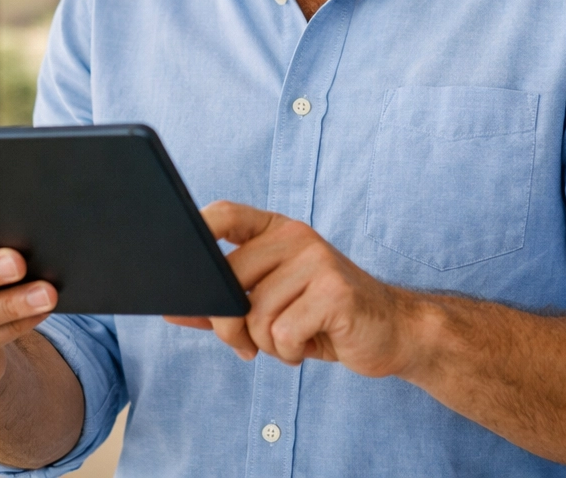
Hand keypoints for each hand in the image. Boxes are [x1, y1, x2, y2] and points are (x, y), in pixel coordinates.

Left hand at [168, 201, 423, 378]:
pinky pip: (282, 333)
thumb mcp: (271, 308)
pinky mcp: (335, 292)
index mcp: (278, 231)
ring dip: (268, 344)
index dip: (196, 229)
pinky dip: (289, 352)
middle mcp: (297, 237)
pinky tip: (309, 346)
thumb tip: (172, 308)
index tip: (175, 258)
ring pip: (255, 314)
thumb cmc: (324, 318)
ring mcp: (318, 261)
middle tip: (250, 344)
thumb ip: (223, 305)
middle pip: (229, 279)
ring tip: (293, 340)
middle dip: (230, 325)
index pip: (226, 213)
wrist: (393, 331)